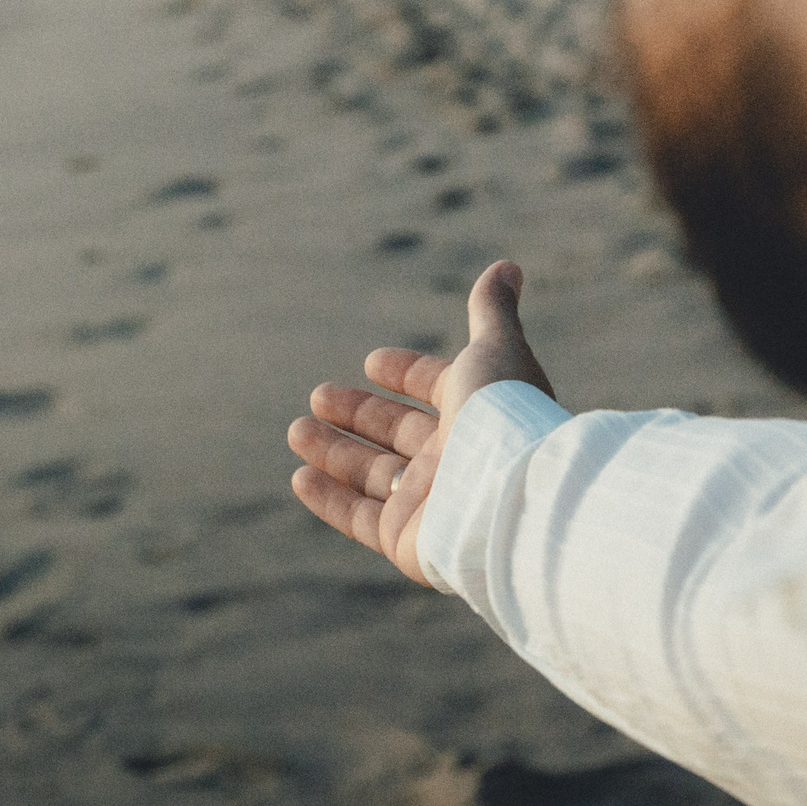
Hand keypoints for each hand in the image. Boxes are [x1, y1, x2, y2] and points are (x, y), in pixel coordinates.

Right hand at [286, 259, 554, 585]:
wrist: (511, 498)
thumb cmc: (503, 418)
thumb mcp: (495, 351)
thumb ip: (491, 310)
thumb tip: (508, 265)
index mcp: (476, 412)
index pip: (435, 390)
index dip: (406, 373)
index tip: (371, 362)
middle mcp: (454, 458)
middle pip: (397, 432)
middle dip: (358, 413)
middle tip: (317, 395)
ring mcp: (430, 502)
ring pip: (372, 474)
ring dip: (333, 452)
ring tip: (295, 430)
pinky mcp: (407, 541)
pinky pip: (360, 518)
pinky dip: (329, 500)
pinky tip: (299, 478)